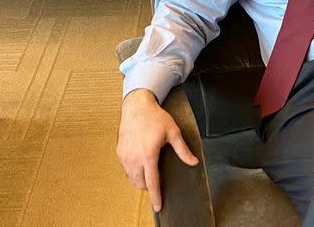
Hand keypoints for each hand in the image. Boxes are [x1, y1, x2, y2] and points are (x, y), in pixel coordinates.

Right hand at [116, 88, 198, 211]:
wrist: (137, 107)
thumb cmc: (156, 118)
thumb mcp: (173, 133)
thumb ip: (183, 150)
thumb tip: (194, 162)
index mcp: (148, 155)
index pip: (152, 182)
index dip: (155, 196)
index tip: (158, 206)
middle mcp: (134, 158)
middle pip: (141, 183)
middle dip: (149, 187)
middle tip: (157, 184)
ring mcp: (125, 156)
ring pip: (132, 178)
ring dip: (141, 181)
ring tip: (150, 174)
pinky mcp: (120, 152)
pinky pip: (126, 170)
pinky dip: (133, 173)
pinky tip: (140, 167)